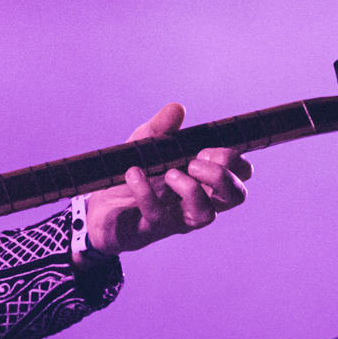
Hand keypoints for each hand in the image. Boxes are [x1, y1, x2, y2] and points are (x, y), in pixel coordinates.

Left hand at [84, 103, 250, 256]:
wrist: (97, 207)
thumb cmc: (132, 175)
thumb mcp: (144, 144)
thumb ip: (161, 127)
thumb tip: (177, 108)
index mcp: (203, 180)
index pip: (241, 173)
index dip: (232, 159)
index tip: (203, 148)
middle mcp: (197, 202)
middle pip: (235, 195)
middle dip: (222, 175)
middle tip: (194, 162)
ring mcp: (176, 219)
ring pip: (205, 215)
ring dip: (192, 190)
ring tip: (170, 173)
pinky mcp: (149, 230)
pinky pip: (157, 215)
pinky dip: (146, 191)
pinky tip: (133, 173)